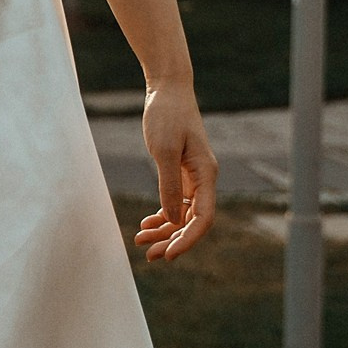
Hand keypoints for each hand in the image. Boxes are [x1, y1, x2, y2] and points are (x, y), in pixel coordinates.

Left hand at [132, 82, 218, 261]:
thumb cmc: (167, 116)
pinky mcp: (182, 172)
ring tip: (141, 241)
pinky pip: (176, 202)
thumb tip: (171, 220)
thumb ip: (169, 185)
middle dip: (173, 240)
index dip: (187, 240)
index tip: (168, 255)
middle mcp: (205, 179)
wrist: (167, 91)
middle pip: (193, 221)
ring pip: (183, 214)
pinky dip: (162, 214)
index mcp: (207, 174)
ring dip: (165, 230)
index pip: (203, 218)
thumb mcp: (164, 150)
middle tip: (149, 256)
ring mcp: (194, 177)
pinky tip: (147, 224)